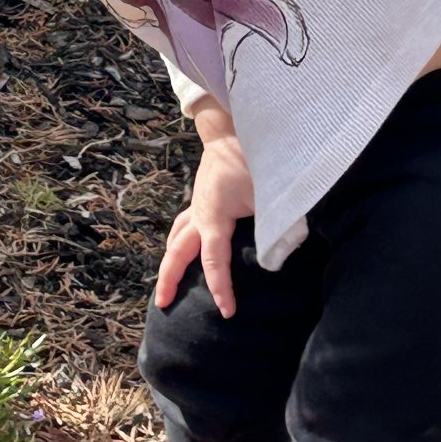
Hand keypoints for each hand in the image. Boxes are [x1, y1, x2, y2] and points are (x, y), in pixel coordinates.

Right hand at [154, 136, 255, 319]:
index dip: (220, 288)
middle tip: (163, 305)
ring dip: (169, 262)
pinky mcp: (201, 199)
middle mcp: (199, 213)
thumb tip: (277, 257)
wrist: (233, 130)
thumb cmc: (252, 159)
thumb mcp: (267, 194)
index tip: (227, 311)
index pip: (214, 261)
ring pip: (175, 239)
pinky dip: (178, 244)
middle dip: (169, 280)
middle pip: (178, 253)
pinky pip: (182, 226)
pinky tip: (182, 253)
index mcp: (214, 216)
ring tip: (166, 286)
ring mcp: (197, 205)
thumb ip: (273, 227)